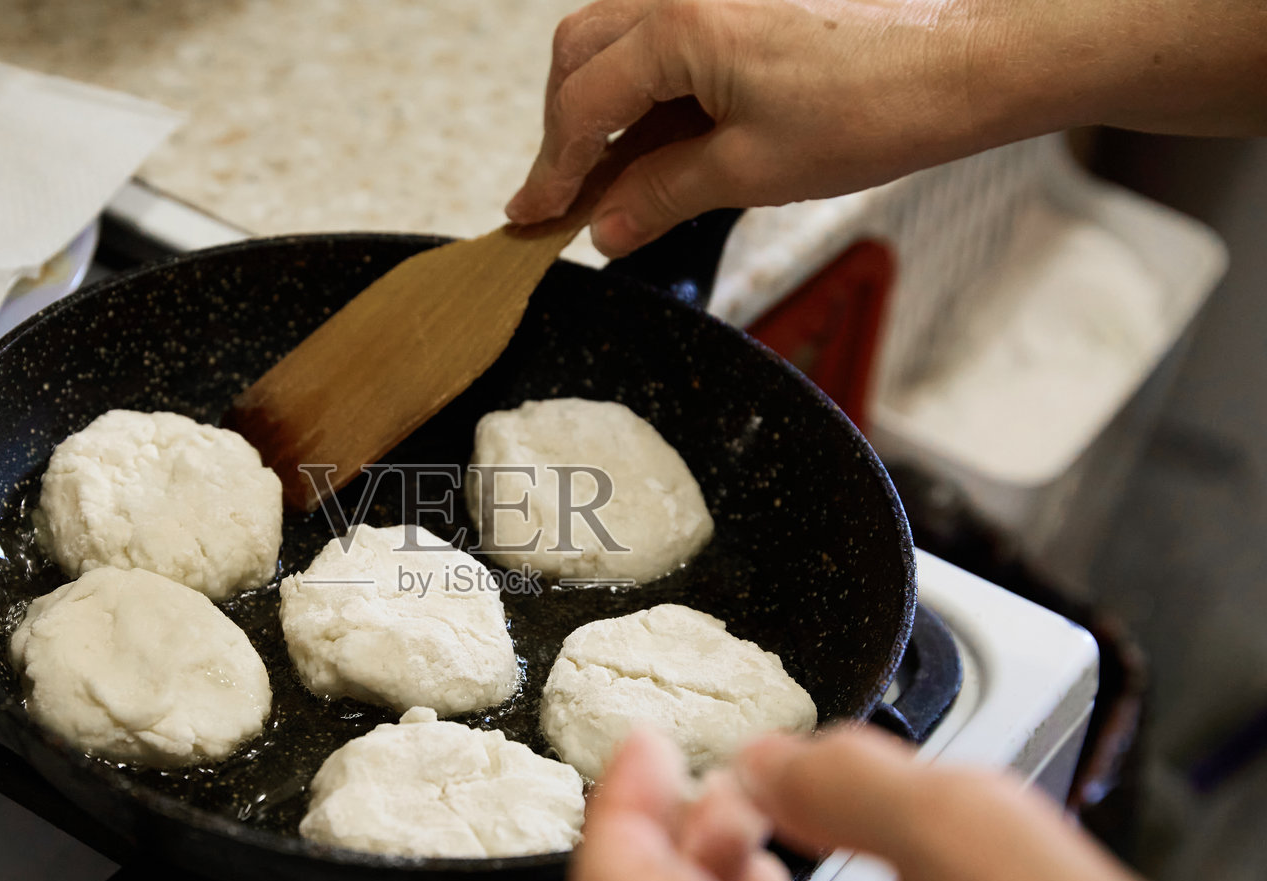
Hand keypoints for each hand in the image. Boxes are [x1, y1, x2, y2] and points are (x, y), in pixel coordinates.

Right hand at [507, 0, 1266, 256]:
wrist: (980, 53)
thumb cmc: (886, 100)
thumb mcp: (755, 170)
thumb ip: (661, 195)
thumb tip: (604, 224)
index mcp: (682, 25)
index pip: (582, 102)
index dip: (551, 169)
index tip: (532, 217)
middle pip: (584, 51)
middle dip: (566, 127)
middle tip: (566, 197)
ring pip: (622, 37)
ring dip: (606, 106)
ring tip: (620, 180)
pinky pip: (668, 34)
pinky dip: (650, 87)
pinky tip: (665, 141)